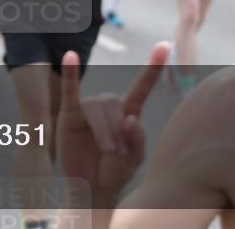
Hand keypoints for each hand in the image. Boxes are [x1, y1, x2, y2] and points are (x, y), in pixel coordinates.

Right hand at [57, 43, 169, 203]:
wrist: (91, 188)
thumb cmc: (114, 172)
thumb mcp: (134, 161)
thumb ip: (137, 140)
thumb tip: (130, 119)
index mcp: (129, 112)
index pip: (142, 86)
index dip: (153, 66)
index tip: (164, 46)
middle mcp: (109, 105)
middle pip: (115, 104)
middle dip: (117, 130)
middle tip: (117, 153)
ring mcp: (89, 108)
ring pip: (97, 108)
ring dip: (103, 130)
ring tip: (105, 150)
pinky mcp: (70, 114)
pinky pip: (70, 90)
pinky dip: (70, 73)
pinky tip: (70, 56)